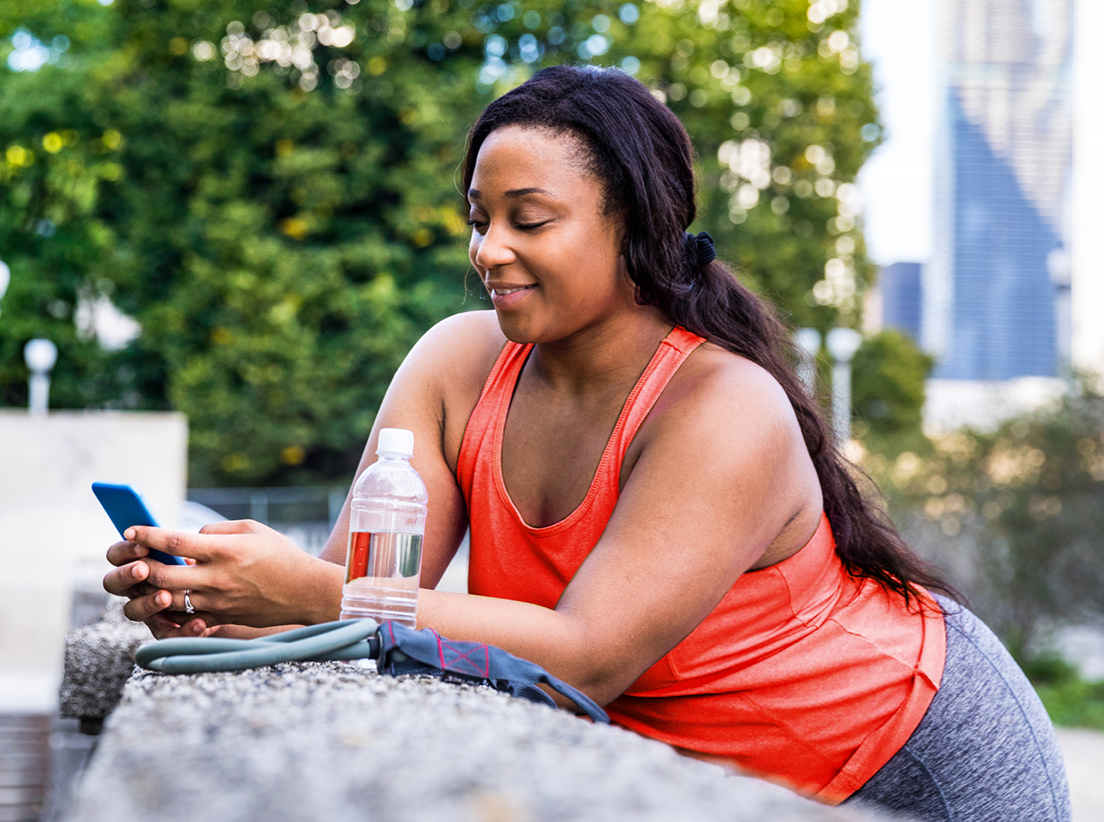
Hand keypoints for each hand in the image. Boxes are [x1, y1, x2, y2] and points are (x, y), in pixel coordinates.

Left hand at [103, 520, 343, 637]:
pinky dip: (167, 611)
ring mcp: (217, 601)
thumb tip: (190, 537)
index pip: (174, 542)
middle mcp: (217, 578)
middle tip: (131, 557)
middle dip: (139, 565)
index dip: (147, 535)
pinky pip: (184, 619)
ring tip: (143, 579)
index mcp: (224, 550)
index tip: (130, 530)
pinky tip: (162, 600)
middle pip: (161, 575)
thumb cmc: (280, 555)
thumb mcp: (252, 529)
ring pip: (166, 600)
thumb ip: (216, 530)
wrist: (304, 591)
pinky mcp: (220, 618)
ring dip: (148, 590)